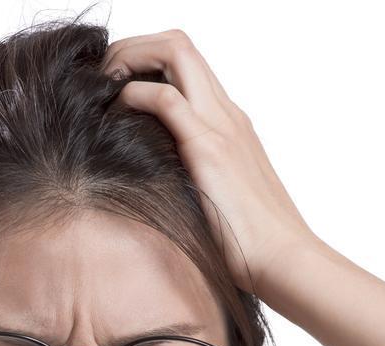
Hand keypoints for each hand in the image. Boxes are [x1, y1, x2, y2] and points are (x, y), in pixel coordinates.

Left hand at [103, 30, 314, 296]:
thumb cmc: (251, 243)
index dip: (144, 59)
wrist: (285, 261)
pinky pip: (165, 100)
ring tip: (100, 84)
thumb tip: (147, 186)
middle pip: (178, 44)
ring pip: (174, 52)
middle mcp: (226, 114)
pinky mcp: (210, 149)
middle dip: (130, 47)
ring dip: (128, 56)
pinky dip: (132, 94)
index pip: (185, 64)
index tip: (111, 85)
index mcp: (228, 123)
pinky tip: (114, 114)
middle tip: (99, 76)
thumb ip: (189, 178)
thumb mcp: (214, 198)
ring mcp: (221, 126)